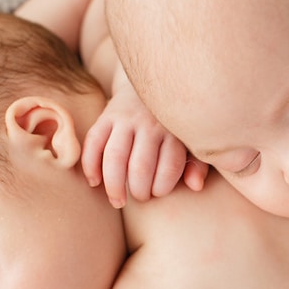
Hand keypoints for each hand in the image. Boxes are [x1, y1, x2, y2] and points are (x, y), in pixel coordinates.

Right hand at [81, 91, 207, 207]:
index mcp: (175, 133)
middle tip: (139, 198)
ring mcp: (127, 119)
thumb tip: (196, 186)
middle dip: (139, 192)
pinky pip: (94, 142)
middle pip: (140, 167)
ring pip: (115, 157)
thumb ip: (197, 166)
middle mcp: (151, 125)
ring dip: (114, 185)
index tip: (157, 193)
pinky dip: (90, 166)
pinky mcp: (106, 116)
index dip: (162, 188)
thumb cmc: (174, 126)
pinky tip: (95, 182)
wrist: (150, 87)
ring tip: (117, 201)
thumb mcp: (192, 143)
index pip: (170, 168)